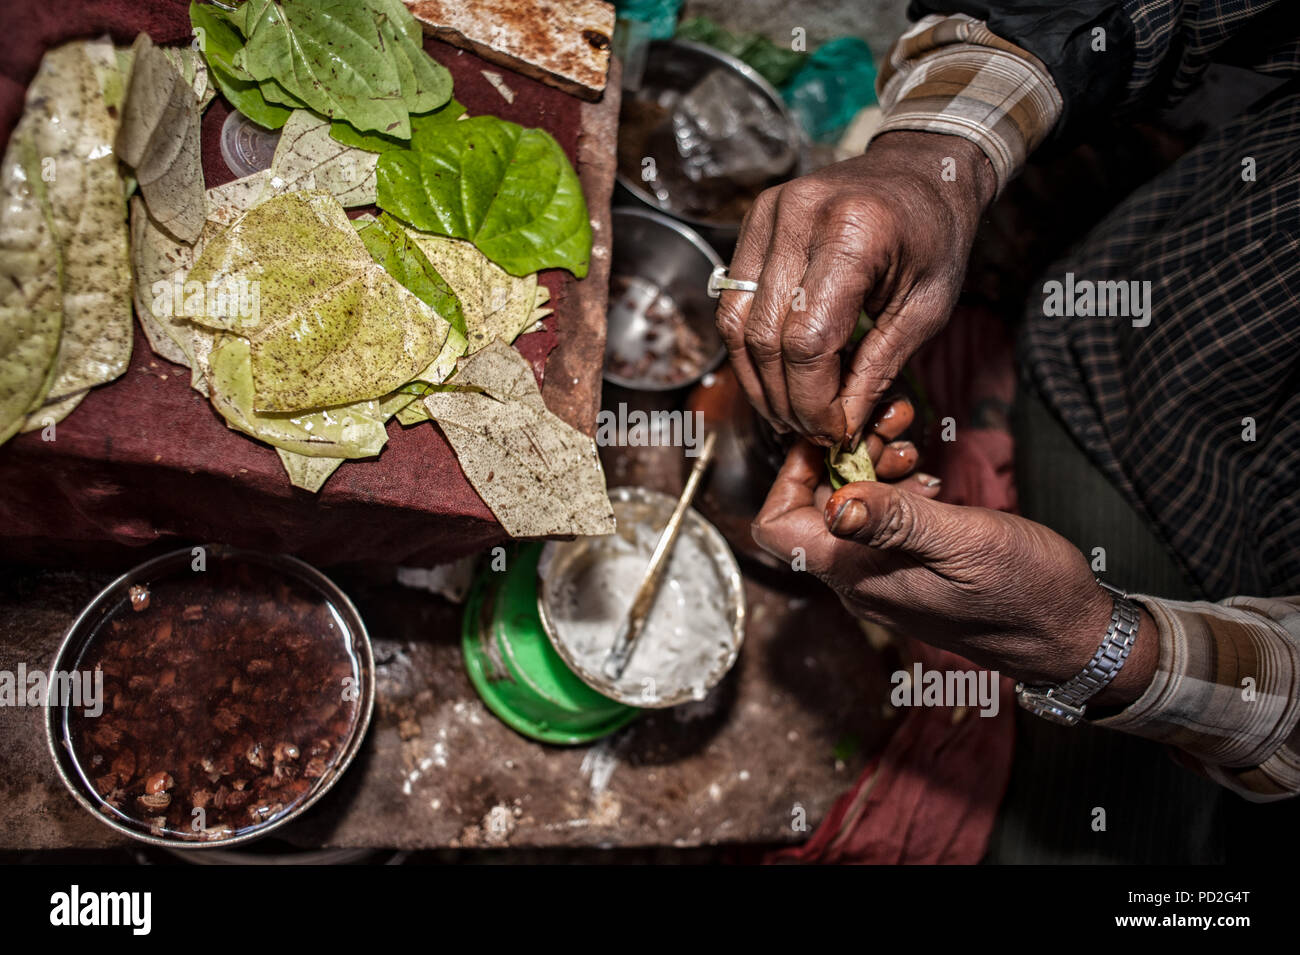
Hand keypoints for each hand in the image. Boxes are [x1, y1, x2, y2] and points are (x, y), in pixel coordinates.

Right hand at [715, 131, 995, 446]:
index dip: (814, 400)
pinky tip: (776, 373)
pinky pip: (732, 299)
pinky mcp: (754, 220)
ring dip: (757, 380)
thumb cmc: (935, 235)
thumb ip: (879, 369)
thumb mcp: (927, 309)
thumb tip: (840, 425)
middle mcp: (800, 217)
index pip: (807, 342)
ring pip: (736, 323)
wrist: (923, 168)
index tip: (833, 431)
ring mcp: (769, 214)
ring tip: (787, 411)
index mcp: (854, 233)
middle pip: (765, 337)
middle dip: (785, 399)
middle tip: (809, 430)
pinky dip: (749, 346)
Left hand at [752, 442, 1157, 706]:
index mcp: (857, 576)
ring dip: (871, 468)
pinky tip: (926, 475)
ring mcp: (881, 577)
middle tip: (887, 426)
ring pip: (847, 511)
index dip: (790, 475)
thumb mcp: (964, 543)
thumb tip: (835, 504)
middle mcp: (857, 580)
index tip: (832, 436)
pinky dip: (894, 489)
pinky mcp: (907, 570)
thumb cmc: (1025, 592)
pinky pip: (879, 523)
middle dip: (840, 458)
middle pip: (810, 509)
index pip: (778, 529)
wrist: (1070, 635)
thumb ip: (897, 521)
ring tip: (912, 443)